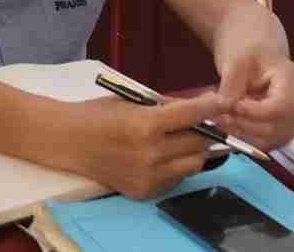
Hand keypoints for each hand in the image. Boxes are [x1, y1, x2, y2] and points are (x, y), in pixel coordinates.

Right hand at [73, 94, 227, 198]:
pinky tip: (165, 155)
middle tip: (206, 122)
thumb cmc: (99, 114)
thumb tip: (198, 108)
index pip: (190, 116)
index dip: (211, 107)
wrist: (69, 141)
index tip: (223, 101)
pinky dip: (177, 166)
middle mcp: (150, 154)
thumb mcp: (133, 102)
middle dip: (206, 130)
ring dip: (194, 150)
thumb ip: (165, 107)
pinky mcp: (145, 191)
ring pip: (193, 165)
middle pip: (198, 144)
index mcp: (146, 125)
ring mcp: (149, 176)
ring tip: (184, 139)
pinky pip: (176, 179)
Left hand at [215, 50, 293, 150]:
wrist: (256, 55)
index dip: (255, 113)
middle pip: (277, 127)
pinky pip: (266, 142)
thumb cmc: (250, 52)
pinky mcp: (280, 129)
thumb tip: (224, 106)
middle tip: (220, 115)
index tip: (231, 106)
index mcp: (292, 80)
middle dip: (245, 124)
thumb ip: (232, 82)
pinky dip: (246, 138)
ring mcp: (291, 118)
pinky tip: (230, 124)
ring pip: (271, 140)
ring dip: (243, 134)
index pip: (281, 107)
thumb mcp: (237, 58)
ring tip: (222, 119)